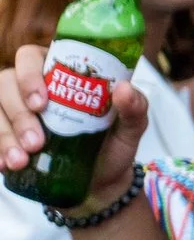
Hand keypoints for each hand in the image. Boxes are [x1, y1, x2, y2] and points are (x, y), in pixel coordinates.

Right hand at [0, 43, 147, 204]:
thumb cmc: (113, 144)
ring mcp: (14, 111)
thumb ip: (135, 107)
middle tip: (37, 141)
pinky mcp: (5, 135)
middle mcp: (31, 87)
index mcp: (60, 72)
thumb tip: (123, 88)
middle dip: (18, 114)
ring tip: (22, 160)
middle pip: (5, 83)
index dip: (29, 75)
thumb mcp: (131, 127)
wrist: (101, 183)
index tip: (42, 103)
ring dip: (4, 135)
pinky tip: (5, 165)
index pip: (31, 57)